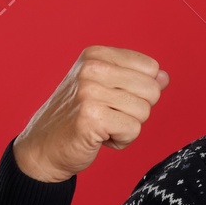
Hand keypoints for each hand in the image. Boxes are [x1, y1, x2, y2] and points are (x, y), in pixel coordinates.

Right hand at [13, 46, 169, 183]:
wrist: (41, 149)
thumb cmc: (77, 118)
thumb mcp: (106, 89)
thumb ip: (137, 80)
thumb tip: (164, 77)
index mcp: (97, 55)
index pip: (151, 68)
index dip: (140, 90)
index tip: (113, 99)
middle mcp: (92, 68)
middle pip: (152, 89)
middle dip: (137, 110)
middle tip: (108, 116)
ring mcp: (89, 91)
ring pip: (144, 111)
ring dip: (128, 127)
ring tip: (102, 126)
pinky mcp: (90, 117)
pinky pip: (133, 130)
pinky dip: (122, 140)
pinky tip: (99, 138)